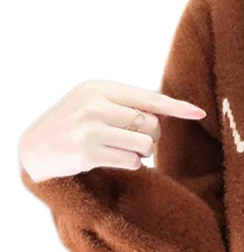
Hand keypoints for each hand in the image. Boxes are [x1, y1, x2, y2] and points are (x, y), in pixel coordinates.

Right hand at [19, 80, 206, 181]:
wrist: (35, 148)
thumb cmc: (74, 124)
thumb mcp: (96, 103)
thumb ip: (128, 105)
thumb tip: (171, 112)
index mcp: (100, 88)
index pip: (149, 98)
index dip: (177, 107)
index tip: (199, 112)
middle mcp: (95, 105)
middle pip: (151, 125)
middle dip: (151, 138)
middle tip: (134, 141)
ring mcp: (90, 128)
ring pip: (144, 144)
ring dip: (141, 153)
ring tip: (123, 150)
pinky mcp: (88, 152)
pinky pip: (131, 161)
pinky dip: (130, 164)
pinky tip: (112, 160)